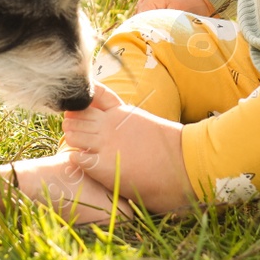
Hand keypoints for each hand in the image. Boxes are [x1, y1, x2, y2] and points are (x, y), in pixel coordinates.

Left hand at [62, 84, 194, 212]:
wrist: (187, 164)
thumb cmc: (171, 150)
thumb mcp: (145, 124)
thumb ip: (128, 121)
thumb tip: (124, 129)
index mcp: (121, 111)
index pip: (93, 94)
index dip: (84, 104)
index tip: (84, 112)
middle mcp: (110, 123)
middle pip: (75, 115)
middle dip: (73, 124)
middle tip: (79, 137)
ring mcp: (106, 143)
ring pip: (72, 134)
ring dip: (73, 142)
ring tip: (84, 152)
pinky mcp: (104, 165)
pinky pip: (76, 157)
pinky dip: (77, 160)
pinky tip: (86, 165)